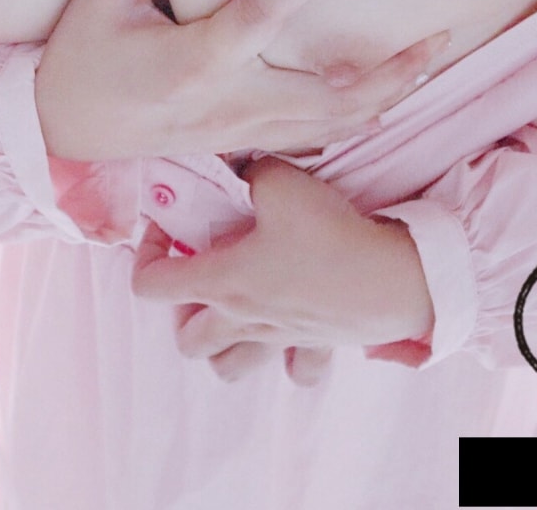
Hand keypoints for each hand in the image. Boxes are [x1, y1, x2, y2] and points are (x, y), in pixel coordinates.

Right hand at [35, 0, 450, 161]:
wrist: (63, 134)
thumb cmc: (80, 62)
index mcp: (193, 63)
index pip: (259, 15)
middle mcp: (229, 104)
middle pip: (330, 96)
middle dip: (390, 68)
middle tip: (441, 29)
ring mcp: (242, 131)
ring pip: (334, 124)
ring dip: (389, 92)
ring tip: (434, 55)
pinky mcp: (245, 142)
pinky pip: (317, 137)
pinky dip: (359, 116)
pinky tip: (392, 93)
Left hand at [130, 158, 434, 384]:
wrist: (392, 278)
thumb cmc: (329, 233)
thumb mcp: (279, 181)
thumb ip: (249, 170)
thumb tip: (240, 165)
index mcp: (221, 282)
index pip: (150, 284)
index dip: (144, 255)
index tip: (165, 229)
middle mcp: (242, 318)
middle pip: (188, 339)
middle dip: (182, 313)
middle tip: (200, 278)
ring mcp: (278, 337)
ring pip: (229, 368)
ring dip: (223, 347)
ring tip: (233, 315)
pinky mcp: (316, 344)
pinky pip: (297, 371)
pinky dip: (287, 360)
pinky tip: (291, 334)